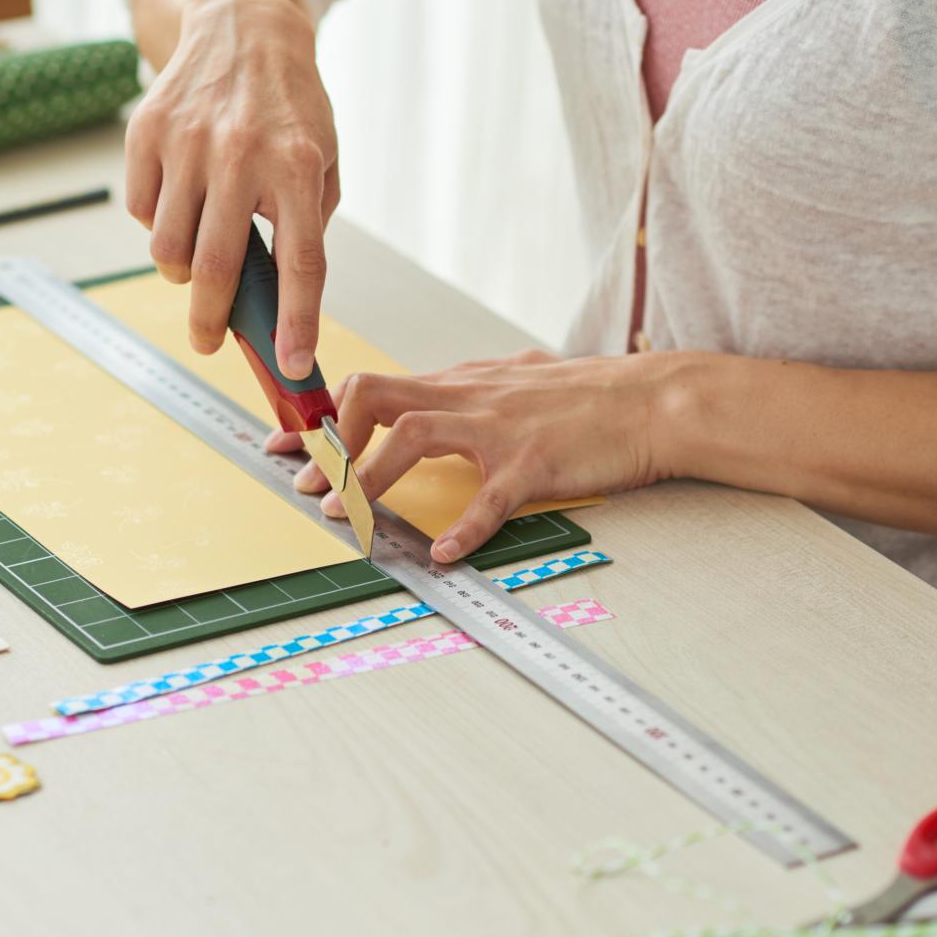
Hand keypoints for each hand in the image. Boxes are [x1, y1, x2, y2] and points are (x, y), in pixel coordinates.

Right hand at [124, 0, 339, 379]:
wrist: (242, 28)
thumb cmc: (289, 109)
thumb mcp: (323, 159)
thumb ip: (306, 224)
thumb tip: (277, 300)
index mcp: (299, 167)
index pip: (301, 263)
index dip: (296, 322)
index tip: (292, 364)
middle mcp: (242, 154)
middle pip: (216, 267)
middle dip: (210, 321)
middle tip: (208, 341)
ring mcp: (188, 142)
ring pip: (168, 247)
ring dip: (181, 269)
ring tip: (199, 252)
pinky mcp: (147, 131)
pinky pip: (141, 210)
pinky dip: (157, 222)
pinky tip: (180, 199)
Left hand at [267, 350, 665, 561]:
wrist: (654, 398)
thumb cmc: (589, 397)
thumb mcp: (517, 380)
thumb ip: (473, 390)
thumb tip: (437, 396)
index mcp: (461, 383)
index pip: (371, 387)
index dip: (320, 418)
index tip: (282, 447)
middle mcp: (470, 397)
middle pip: (374, 397)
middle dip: (331, 444)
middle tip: (312, 489)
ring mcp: (501, 427)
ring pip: (415, 436)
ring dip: (372, 479)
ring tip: (350, 519)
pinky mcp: (535, 462)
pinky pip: (490, 497)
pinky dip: (464, 528)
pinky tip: (445, 556)